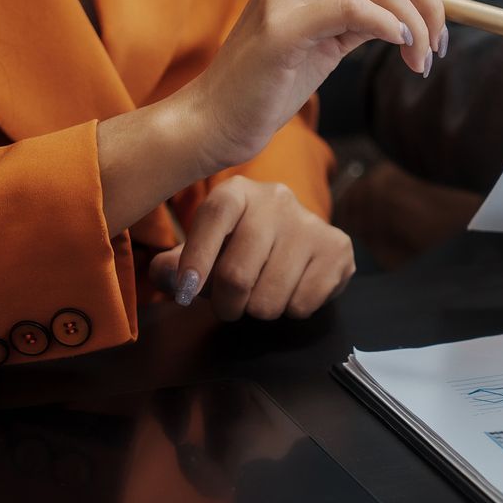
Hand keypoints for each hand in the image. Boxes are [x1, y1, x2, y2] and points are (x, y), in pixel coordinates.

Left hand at [149, 177, 354, 320]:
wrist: (297, 241)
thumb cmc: (241, 247)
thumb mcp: (205, 248)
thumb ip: (175, 264)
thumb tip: (166, 274)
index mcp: (236, 192)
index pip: (212, 219)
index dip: (196, 260)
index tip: (186, 293)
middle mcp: (275, 199)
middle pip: (237, 275)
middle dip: (227, 305)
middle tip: (229, 306)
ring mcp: (309, 223)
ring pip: (269, 299)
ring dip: (260, 310)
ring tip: (263, 293)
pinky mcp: (337, 247)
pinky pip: (302, 304)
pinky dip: (291, 310)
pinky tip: (292, 289)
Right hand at [175, 0, 457, 173]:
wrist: (213, 121)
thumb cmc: (268, 87)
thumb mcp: (326, 43)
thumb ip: (363, 18)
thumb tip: (417, 10)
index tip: (455, 1)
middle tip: (442, 40)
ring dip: (418, 21)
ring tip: (422, 60)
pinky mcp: (281, 27)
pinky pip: (353, 7)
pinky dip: (390, 25)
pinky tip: (401, 49)